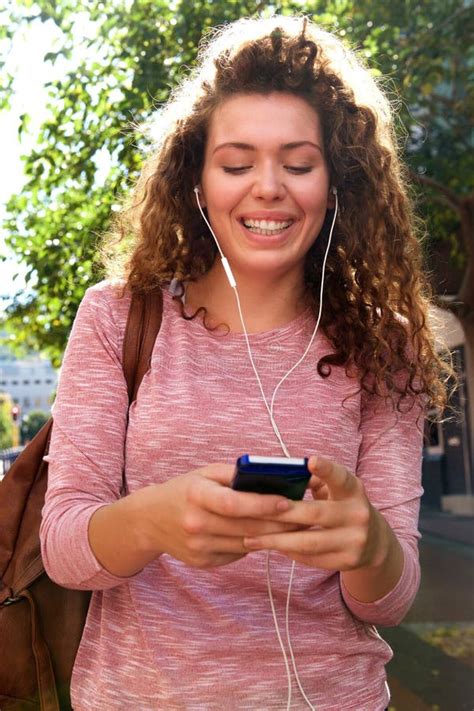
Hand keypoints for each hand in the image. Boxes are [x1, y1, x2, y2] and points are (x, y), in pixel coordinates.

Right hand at [139, 463, 304, 568]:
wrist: (150, 520)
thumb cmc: (185, 489)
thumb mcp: (206, 473)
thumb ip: (236, 474)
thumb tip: (273, 477)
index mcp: (196, 495)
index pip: (234, 503)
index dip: (263, 504)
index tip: (288, 502)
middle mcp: (195, 523)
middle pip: (246, 527)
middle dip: (279, 523)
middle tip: (305, 516)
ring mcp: (198, 547)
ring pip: (246, 543)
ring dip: (273, 536)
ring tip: (295, 527)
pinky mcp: (203, 563)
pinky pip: (237, 553)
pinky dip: (254, 544)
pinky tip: (268, 536)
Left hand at [243, 456, 389, 571]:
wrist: (374, 542)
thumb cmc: (342, 506)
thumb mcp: (336, 490)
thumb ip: (313, 481)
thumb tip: (276, 475)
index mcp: (353, 490)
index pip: (340, 477)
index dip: (326, 469)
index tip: (310, 461)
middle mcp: (358, 514)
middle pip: (314, 513)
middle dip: (282, 513)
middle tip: (254, 510)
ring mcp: (355, 540)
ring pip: (309, 542)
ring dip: (277, 540)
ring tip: (250, 538)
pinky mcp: (348, 561)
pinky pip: (311, 558)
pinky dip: (289, 553)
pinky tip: (272, 547)